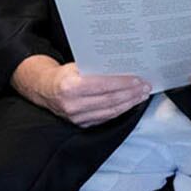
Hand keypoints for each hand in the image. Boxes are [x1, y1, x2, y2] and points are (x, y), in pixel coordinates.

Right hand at [14, 55, 153, 127]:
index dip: (123, 83)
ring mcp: (76, 117)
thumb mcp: (76, 66)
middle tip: (145, 87)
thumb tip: (123, 66)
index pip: (103, 85)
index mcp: (70, 86)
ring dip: (129, 104)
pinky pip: (105, 119)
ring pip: (110, 112)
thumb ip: (96, 68)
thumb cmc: (64, 75)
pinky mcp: (81, 124)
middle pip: (110, 100)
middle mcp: (72, 104)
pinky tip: (130, 104)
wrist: (45, 90)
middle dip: (131, 93)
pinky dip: (120, 111)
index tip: (138, 79)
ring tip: (141, 95)